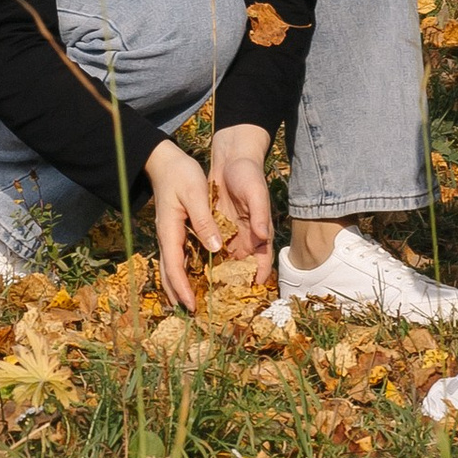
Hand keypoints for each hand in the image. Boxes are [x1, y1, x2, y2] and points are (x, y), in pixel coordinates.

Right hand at [147, 139, 229, 312]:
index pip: (174, 266)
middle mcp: (167, 236)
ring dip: (178, 285)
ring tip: (189, 302)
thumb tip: (215, 249)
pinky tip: (192, 278)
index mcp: (170, 230)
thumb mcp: (195, 194)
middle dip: (178, 293)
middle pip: (168, 272)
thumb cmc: (181, 174)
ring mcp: (169, 234)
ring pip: (171, 266)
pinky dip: (182, 272)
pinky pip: (177, 257)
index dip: (182, 288)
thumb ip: (204, 222)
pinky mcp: (174, 230)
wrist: (166, 161)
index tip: (191, 305)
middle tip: (191, 312)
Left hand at [206, 122, 274, 282]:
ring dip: (218, 275)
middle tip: (224, 299)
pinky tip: (194, 270)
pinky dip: (205, 260)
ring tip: (207, 291)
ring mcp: (231, 233)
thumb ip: (260, 214)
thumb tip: (263, 235)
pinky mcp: (216, 227)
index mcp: (259, 231)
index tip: (253, 289)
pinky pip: (211, 248)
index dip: (260, 274)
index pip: (263, 259)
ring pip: (225, 260)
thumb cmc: (249, 174)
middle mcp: (246, 236)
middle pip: (242, 265)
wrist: (231, 158)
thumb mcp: (256, 192)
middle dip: (234, 283)